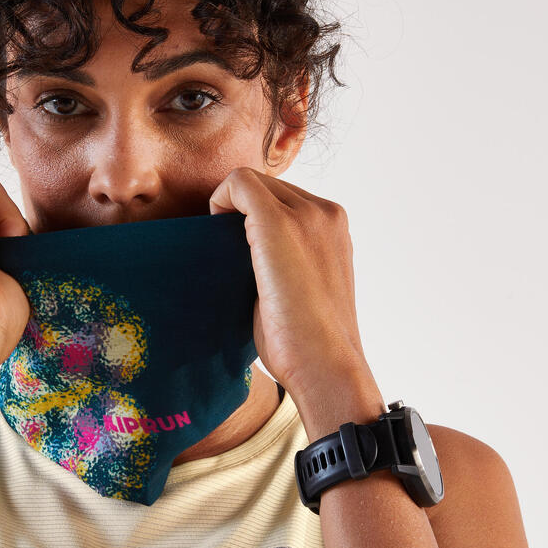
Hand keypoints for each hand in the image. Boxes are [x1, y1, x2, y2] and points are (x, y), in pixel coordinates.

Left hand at [208, 166, 382, 411]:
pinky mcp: (279, 223)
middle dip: (239, 211)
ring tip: (223, 250)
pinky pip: (238, 183)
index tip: (237, 251)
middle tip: (225, 253)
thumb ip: (282, 258)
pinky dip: (218, 201)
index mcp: (334, 226)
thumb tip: (241, 253)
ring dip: (229, 208)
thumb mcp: (300, 286)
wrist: (324, 365)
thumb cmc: (304, 340)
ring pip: (249, 181)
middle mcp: (326, 212)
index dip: (251, 217)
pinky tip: (213, 232)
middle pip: (265, 186)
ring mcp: (307, 214)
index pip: (282, 197)